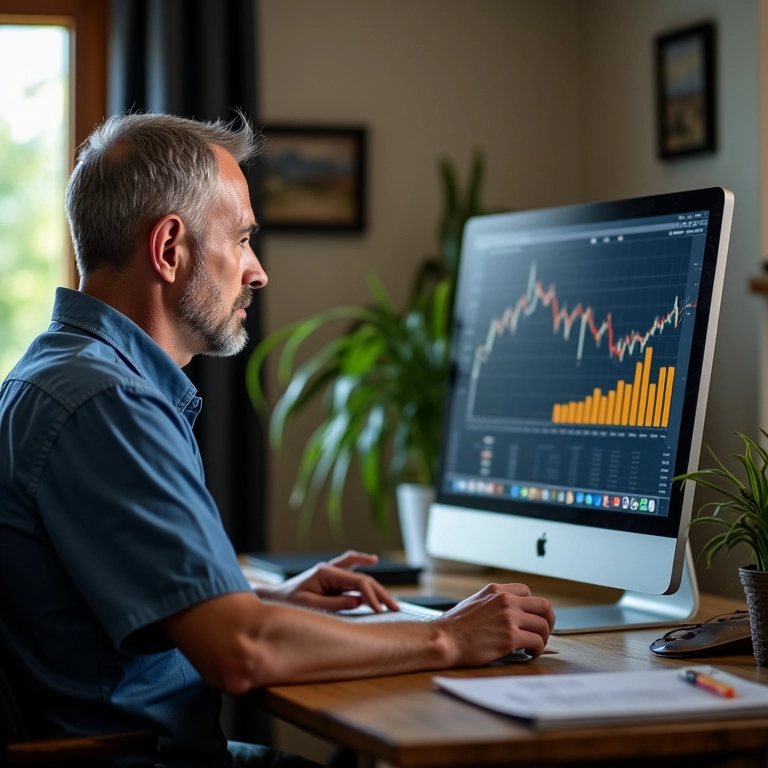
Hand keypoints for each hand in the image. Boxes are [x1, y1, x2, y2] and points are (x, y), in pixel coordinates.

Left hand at [258, 550, 399, 613]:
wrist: (274, 598)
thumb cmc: (288, 602)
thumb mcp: (309, 605)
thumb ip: (333, 603)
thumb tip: (358, 601)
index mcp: (326, 572)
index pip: (357, 582)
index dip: (372, 596)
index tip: (381, 611)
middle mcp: (331, 569)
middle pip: (363, 578)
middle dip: (380, 593)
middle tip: (395, 607)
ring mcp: (332, 573)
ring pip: (360, 576)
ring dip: (376, 588)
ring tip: (391, 602)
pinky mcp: (332, 580)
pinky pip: (353, 574)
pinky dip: (364, 574)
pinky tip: (373, 566)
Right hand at [437, 583, 554, 662]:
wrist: (445, 639)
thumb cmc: (456, 626)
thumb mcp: (475, 602)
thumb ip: (493, 602)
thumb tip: (507, 613)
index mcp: (496, 590)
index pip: (526, 592)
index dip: (532, 607)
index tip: (531, 618)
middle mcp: (506, 600)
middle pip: (542, 606)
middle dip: (548, 620)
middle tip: (543, 632)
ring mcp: (509, 617)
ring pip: (543, 625)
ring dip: (543, 638)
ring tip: (534, 646)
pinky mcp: (511, 636)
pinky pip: (537, 641)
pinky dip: (537, 650)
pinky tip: (529, 654)